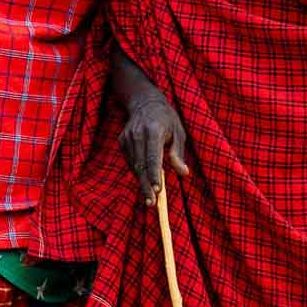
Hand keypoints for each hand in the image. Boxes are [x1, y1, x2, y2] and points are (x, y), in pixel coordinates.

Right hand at [115, 75, 195, 191]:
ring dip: (141, 181)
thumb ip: (178, 154)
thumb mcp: (178, 133)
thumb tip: (184, 173)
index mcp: (154, 130)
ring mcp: (127, 137)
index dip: (154, 175)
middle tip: (151, 203)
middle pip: (140, 165)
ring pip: (134, 165)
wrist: (145, 102)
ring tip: (149, 196)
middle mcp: (138, 134)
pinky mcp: (122, 140)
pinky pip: (130, 161)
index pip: (153, 157)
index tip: (157, 190)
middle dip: (145, 185)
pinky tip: (144, 177)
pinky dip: (137, 171)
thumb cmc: (167, 119)